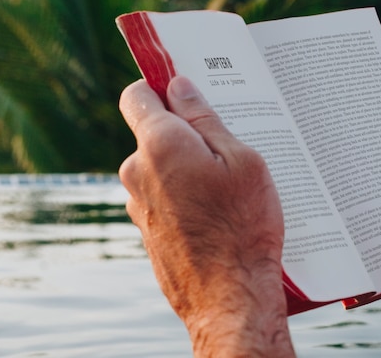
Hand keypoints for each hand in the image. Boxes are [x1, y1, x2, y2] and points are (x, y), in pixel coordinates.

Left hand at [119, 76, 294, 356]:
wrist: (230, 296)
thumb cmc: (243, 226)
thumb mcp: (241, 161)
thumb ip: (205, 119)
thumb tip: (179, 86)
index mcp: (161, 145)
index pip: (137, 95)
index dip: (158, 85)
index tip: (183, 88)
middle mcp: (138, 171)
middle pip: (153, 132)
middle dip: (184, 131)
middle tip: (225, 145)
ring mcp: (138, 204)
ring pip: (160, 166)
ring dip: (186, 166)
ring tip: (226, 186)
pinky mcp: (147, 229)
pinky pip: (163, 195)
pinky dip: (183, 194)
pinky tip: (216, 211)